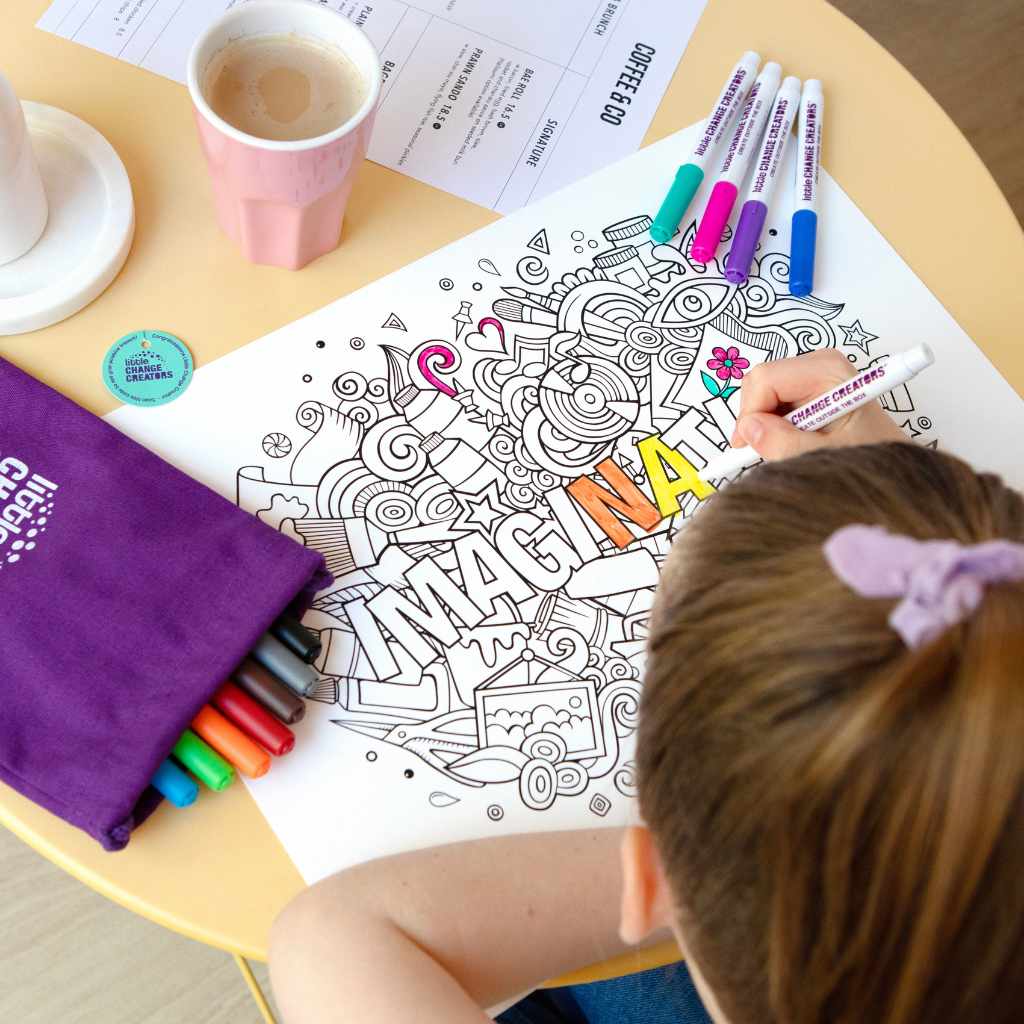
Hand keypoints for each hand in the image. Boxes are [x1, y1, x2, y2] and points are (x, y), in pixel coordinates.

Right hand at [731, 350, 906, 459]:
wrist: (893, 467)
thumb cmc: (871, 459)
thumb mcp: (825, 456)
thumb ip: (785, 443)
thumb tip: (749, 430)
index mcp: (828, 371)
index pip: (766, 379)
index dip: (751, 413)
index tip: (750, 445)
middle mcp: (818, 366)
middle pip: (760, 382)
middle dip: (755, 418)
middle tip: (766, 450)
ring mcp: (811, 377)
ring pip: (761, 394)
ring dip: (763, 424)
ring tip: (787, 448)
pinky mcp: (807, 390)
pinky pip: (770, 402)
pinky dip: (770, 426)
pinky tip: (789, 442)